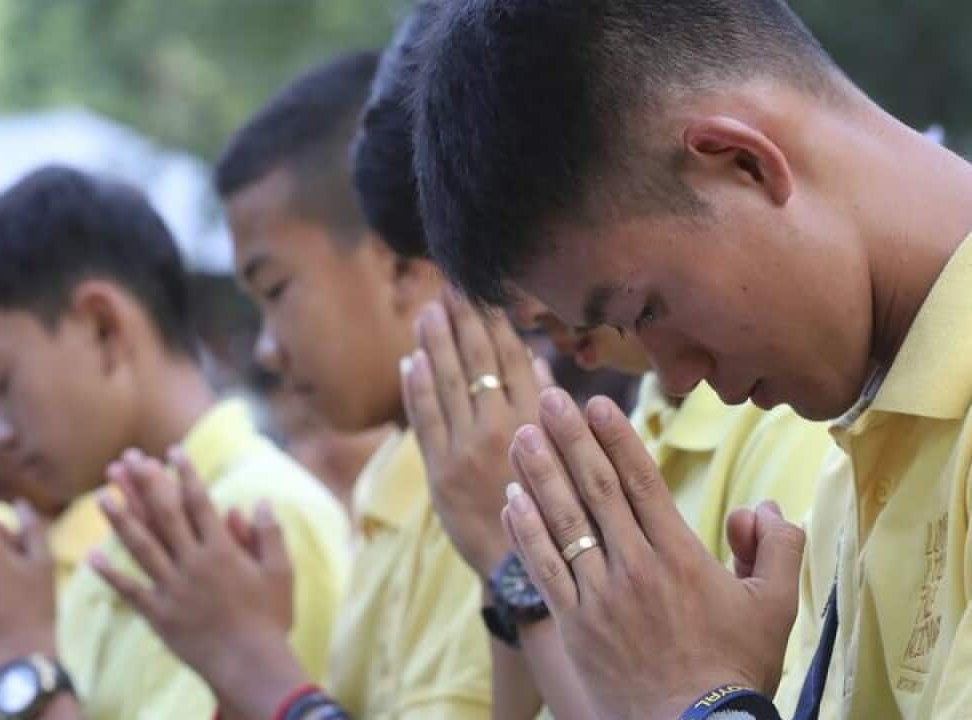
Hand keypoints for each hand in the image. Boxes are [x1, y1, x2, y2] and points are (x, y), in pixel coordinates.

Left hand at [91, 449, 305, 718]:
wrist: (250, 664)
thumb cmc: (271, 618)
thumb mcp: (280, 572)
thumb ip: (269, 534)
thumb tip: (259, 501)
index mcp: (222, 549)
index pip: (199, 502)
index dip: (184, 474)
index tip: (172, 451)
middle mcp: (193, 563)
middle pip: (164, 516)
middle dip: (144, 484)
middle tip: (126, 460)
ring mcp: (173, 589)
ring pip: (141, 546)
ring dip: (120, 520)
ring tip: (100, 496)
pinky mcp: (160, 615)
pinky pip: (130, 591)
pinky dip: (110, 574)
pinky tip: (91, 556)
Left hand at [402, 289, 553, 577]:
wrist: (523, 568)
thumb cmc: (554, 509)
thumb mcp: (563, 454)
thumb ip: (547, 405)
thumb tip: (538, 359)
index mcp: (536, 422)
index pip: (512, 358)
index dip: (495, 323)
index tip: (483, 292)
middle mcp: (501, 429)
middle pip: (477, 362)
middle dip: (462, 320)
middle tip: (450, 286)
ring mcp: (466, 449)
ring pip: (447, 384)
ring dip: (435, 344)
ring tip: (427, 312)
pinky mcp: (439, 471)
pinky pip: (424, 420)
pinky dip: (416, 388)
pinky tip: (409, 359)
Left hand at [503, 389, 803, 719]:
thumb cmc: (736, 669)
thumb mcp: (776, 605)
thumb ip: (778, 546)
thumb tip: (761, 507)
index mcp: (680, 556)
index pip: (641, 482)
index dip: (615, 438)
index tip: (596, 402)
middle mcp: (635, 568)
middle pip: (595, 490)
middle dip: (570, 439)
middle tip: (549, 398)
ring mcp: (599, 597)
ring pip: (563, 524)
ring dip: (538, 475)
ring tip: (520, 434)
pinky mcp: (575, 626)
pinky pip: (543, 570)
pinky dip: (524, 534)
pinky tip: (510, 500)